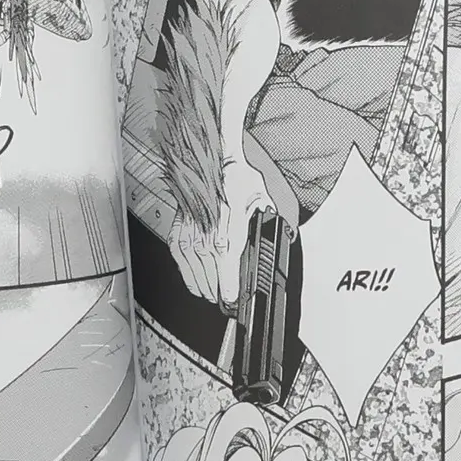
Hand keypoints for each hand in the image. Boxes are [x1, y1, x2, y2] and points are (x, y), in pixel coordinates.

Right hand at [170, 152, 275, 308]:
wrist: (210, 160)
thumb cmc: (235, 177)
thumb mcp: (261, 200)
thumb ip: (268, 223)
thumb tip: (282, 237)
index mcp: (228, 226)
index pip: (225, 265)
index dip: (229, 286)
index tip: (233, 299)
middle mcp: (205, 233)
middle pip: (209, 276)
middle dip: (219, 293)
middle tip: (228, 300)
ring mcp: (189, 234)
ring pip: (194, 274)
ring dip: (205, 288)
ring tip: (214, 295)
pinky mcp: (178, 233)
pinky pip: (182, 264)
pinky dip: (191, 276)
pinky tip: (198, 281)